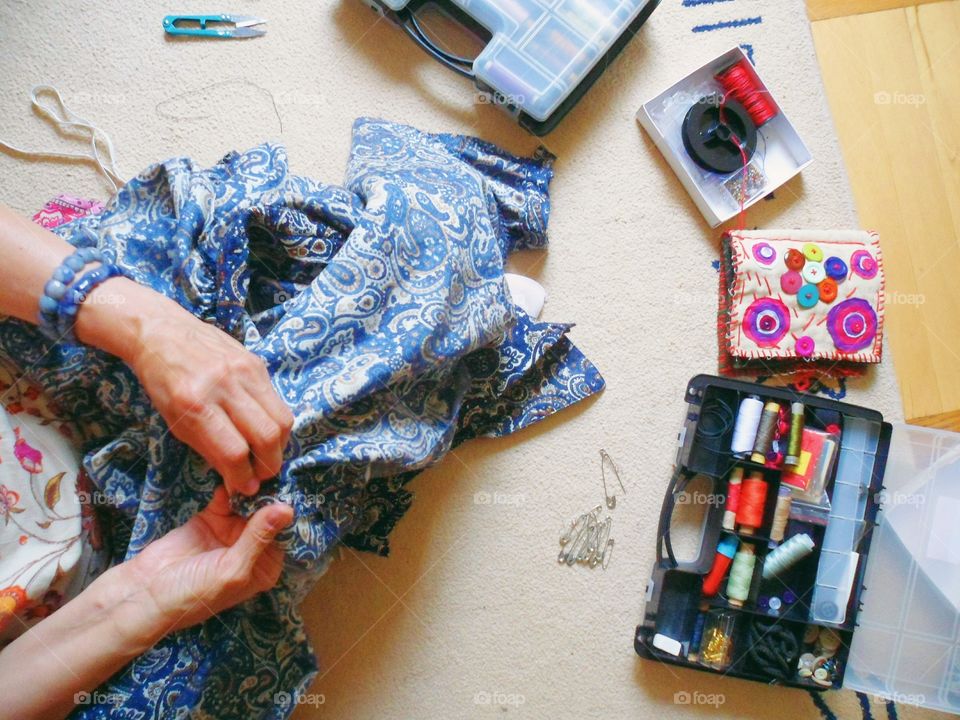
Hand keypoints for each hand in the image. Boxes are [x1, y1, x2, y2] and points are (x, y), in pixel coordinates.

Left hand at [112, 285, 293, 495]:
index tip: (245, 488)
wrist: (163, 332)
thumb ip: (208, 448)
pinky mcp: (257, 363)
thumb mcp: (173, 420)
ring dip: (279, 446)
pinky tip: (265, 430)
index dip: (244, 477)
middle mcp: (223, 386)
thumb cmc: (162, 381)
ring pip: (281, 420)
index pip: (233, 452)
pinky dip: (276, 423)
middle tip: (262, 475)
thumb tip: (238, 476)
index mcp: (194, 405)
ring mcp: (244, 371)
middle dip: (269, 465)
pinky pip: (278, 401)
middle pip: (266, 437)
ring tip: (267, 455)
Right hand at [119, 486, 292, 637]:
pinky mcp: (210, 519)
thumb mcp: (231, 570)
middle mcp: (251, 549)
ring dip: (250, 489)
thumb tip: (287, 509)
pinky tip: (232, 474)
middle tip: (272, 470)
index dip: (287, 513)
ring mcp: (230, 533)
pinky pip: (226, 500)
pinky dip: (229, 488)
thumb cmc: (192, 594)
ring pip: (249, 505)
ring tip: (254, 469)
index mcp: (264, 568)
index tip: (292, 487)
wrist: (144, 593)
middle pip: (268, 517)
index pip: (284, 536)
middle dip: (270, 496)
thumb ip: (258, 538)